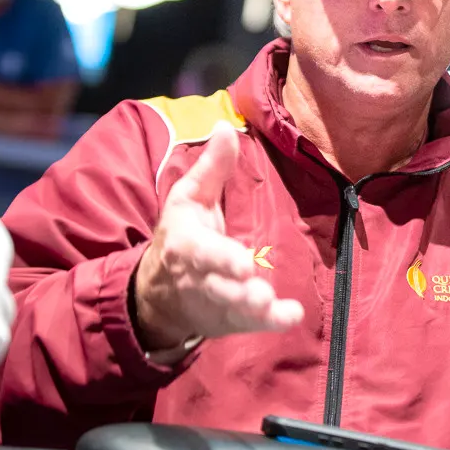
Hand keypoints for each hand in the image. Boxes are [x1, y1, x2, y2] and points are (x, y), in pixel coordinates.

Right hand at [133, 122, 304, 350]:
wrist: (158, 293)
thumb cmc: (180, 236)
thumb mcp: (188, 198)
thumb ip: (211, 167)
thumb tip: (227, 125)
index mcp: (189, 246)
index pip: (205, 253)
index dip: (223, 259)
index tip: (245, 263)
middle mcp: (201, 278)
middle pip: (220, 287)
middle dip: (239, 291)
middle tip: (260, 293)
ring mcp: (216, 302)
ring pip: (234, 308)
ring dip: (254, 310)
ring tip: (271, 305)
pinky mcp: (230, 319)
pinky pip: (250, 324)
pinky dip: (270, 323)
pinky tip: (291, 316)